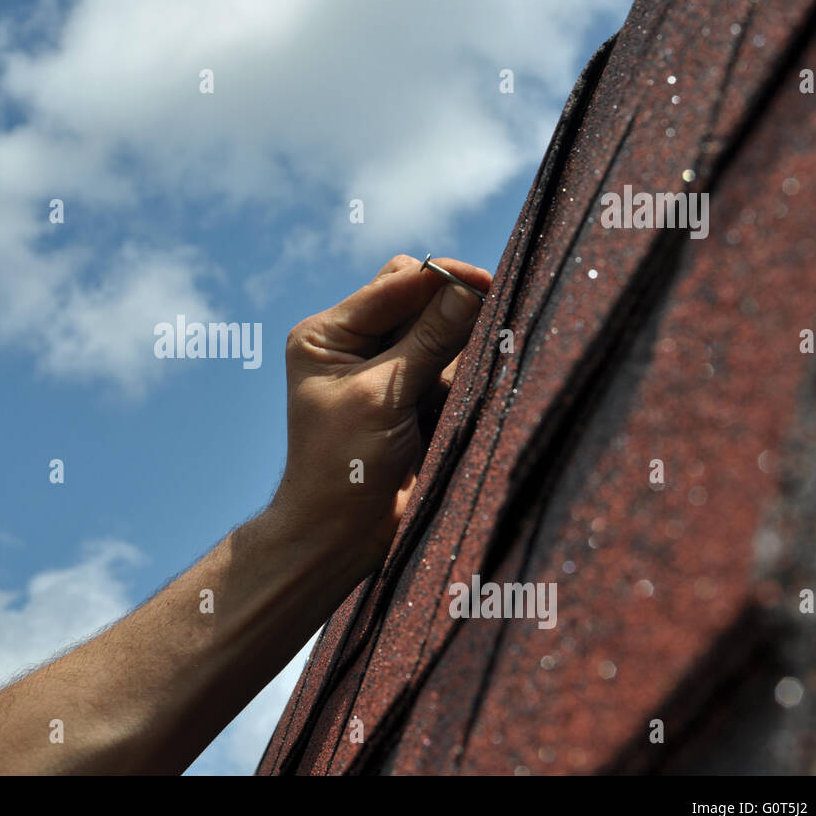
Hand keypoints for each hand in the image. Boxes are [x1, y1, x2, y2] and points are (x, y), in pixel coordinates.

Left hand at [272, 254, 489, 579]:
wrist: (341, 535)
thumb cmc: (344, 466)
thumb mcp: (384, 395)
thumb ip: (429, 339)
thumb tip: (471, 288)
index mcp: (327, 334)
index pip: (396, 283)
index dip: (442, 280)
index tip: (488, 284)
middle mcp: (353, 344)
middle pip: (421, 300)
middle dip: (452, 317)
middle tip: (480, 338)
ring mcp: (386, 370)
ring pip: (443, 334)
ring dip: (459, 354)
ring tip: (451, 392)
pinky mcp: (413, 398)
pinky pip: (452, 369)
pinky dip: (463, 380)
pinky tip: (460, 405)